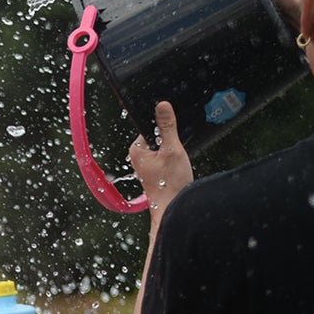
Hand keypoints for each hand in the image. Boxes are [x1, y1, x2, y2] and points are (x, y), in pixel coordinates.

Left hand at [129, 102, 194, 225]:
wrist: (173, 208)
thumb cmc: (170, 183)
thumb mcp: (172, 149)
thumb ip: (167, 126)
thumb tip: (162, 105)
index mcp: (136, 150)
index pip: (151, 127)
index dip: (165, 129)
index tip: (173, 138)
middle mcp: (138, 157)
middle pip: (158, 137)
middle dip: (170, 141)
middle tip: (175, 154)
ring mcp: (146, 166)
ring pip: (164, 148)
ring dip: (173, 152)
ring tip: (176, 164)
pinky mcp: (155, 172)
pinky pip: (166, 158)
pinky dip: (174, 160)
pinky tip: (177, 169)